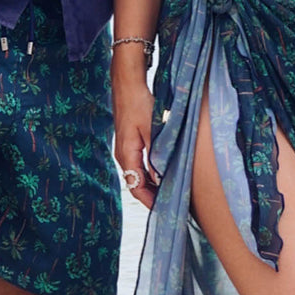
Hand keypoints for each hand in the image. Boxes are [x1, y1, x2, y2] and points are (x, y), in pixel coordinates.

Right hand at [113, 71, 158, 209]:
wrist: (127, 85)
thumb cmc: (139, 104)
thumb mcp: (152, 131)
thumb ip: (156, 156)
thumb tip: (160, 179)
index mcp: (126, 154)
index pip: (136, 187)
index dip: (150, 201)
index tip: (165, 208)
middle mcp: (122, 155)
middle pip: (135, 184)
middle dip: (151, 196)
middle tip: (171, 204)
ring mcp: (124, 150)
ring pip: (137, 176)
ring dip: (151, 186)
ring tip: (168, 192)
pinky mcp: (128, 144)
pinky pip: (137, 166)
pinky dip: (148, 174)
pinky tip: (161, 175)